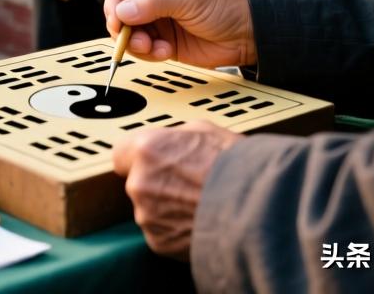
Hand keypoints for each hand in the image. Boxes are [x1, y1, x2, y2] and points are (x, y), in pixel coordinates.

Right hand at [104, 0, 256, 67]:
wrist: (246, 35)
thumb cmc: (224, 7)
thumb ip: (155, 3)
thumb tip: (124, 10)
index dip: (114, 2)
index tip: (118, 19)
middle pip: (119, 12)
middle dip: (124, 28)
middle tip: (138, 40)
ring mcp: (156, 21)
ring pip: (127, 34)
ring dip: (136, 44)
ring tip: (155, 48)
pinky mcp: (162, 42)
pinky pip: (142, 50)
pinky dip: (148, 54)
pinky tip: (165, 52)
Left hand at [114, 121, 240, 258]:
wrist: (253, 210)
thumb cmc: (233, 168)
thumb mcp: (203, 130)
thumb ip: (174, 138)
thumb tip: (171, 142)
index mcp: (146, 149)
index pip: (121, 152)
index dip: (136, 156)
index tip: (148, 159)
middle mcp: (140, 183)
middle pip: (137, 181)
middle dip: (156, 182)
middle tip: (186, 181)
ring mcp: (147, 216)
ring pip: (149, 209)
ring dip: (166, 207)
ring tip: (197, 202)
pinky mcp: (159, 243)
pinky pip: (161, 231)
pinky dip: (175, 228)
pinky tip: (198, 219)